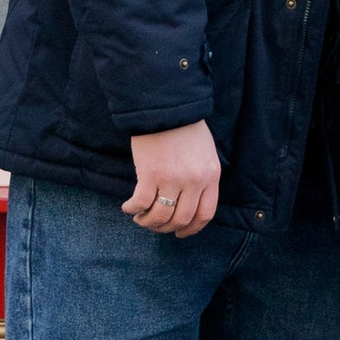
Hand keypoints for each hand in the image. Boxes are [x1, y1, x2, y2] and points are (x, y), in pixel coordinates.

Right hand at [124, 119, 221, 238]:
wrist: (166, 107)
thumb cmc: (186, 128)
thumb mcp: (206, 153)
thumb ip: (202, 178)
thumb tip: (190, 204)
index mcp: (211, 176)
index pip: (205, 214)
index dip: (191, 229)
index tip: (180, 233)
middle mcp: (194, 181)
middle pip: (182, 219)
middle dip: (167, 228)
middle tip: (156, 225)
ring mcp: (172, 179)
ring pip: (160, 216)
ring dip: (148, 222)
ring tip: (140, 218)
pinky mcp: (150, 174)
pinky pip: (141, 203)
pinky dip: (133, 209)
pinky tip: (128, 207)